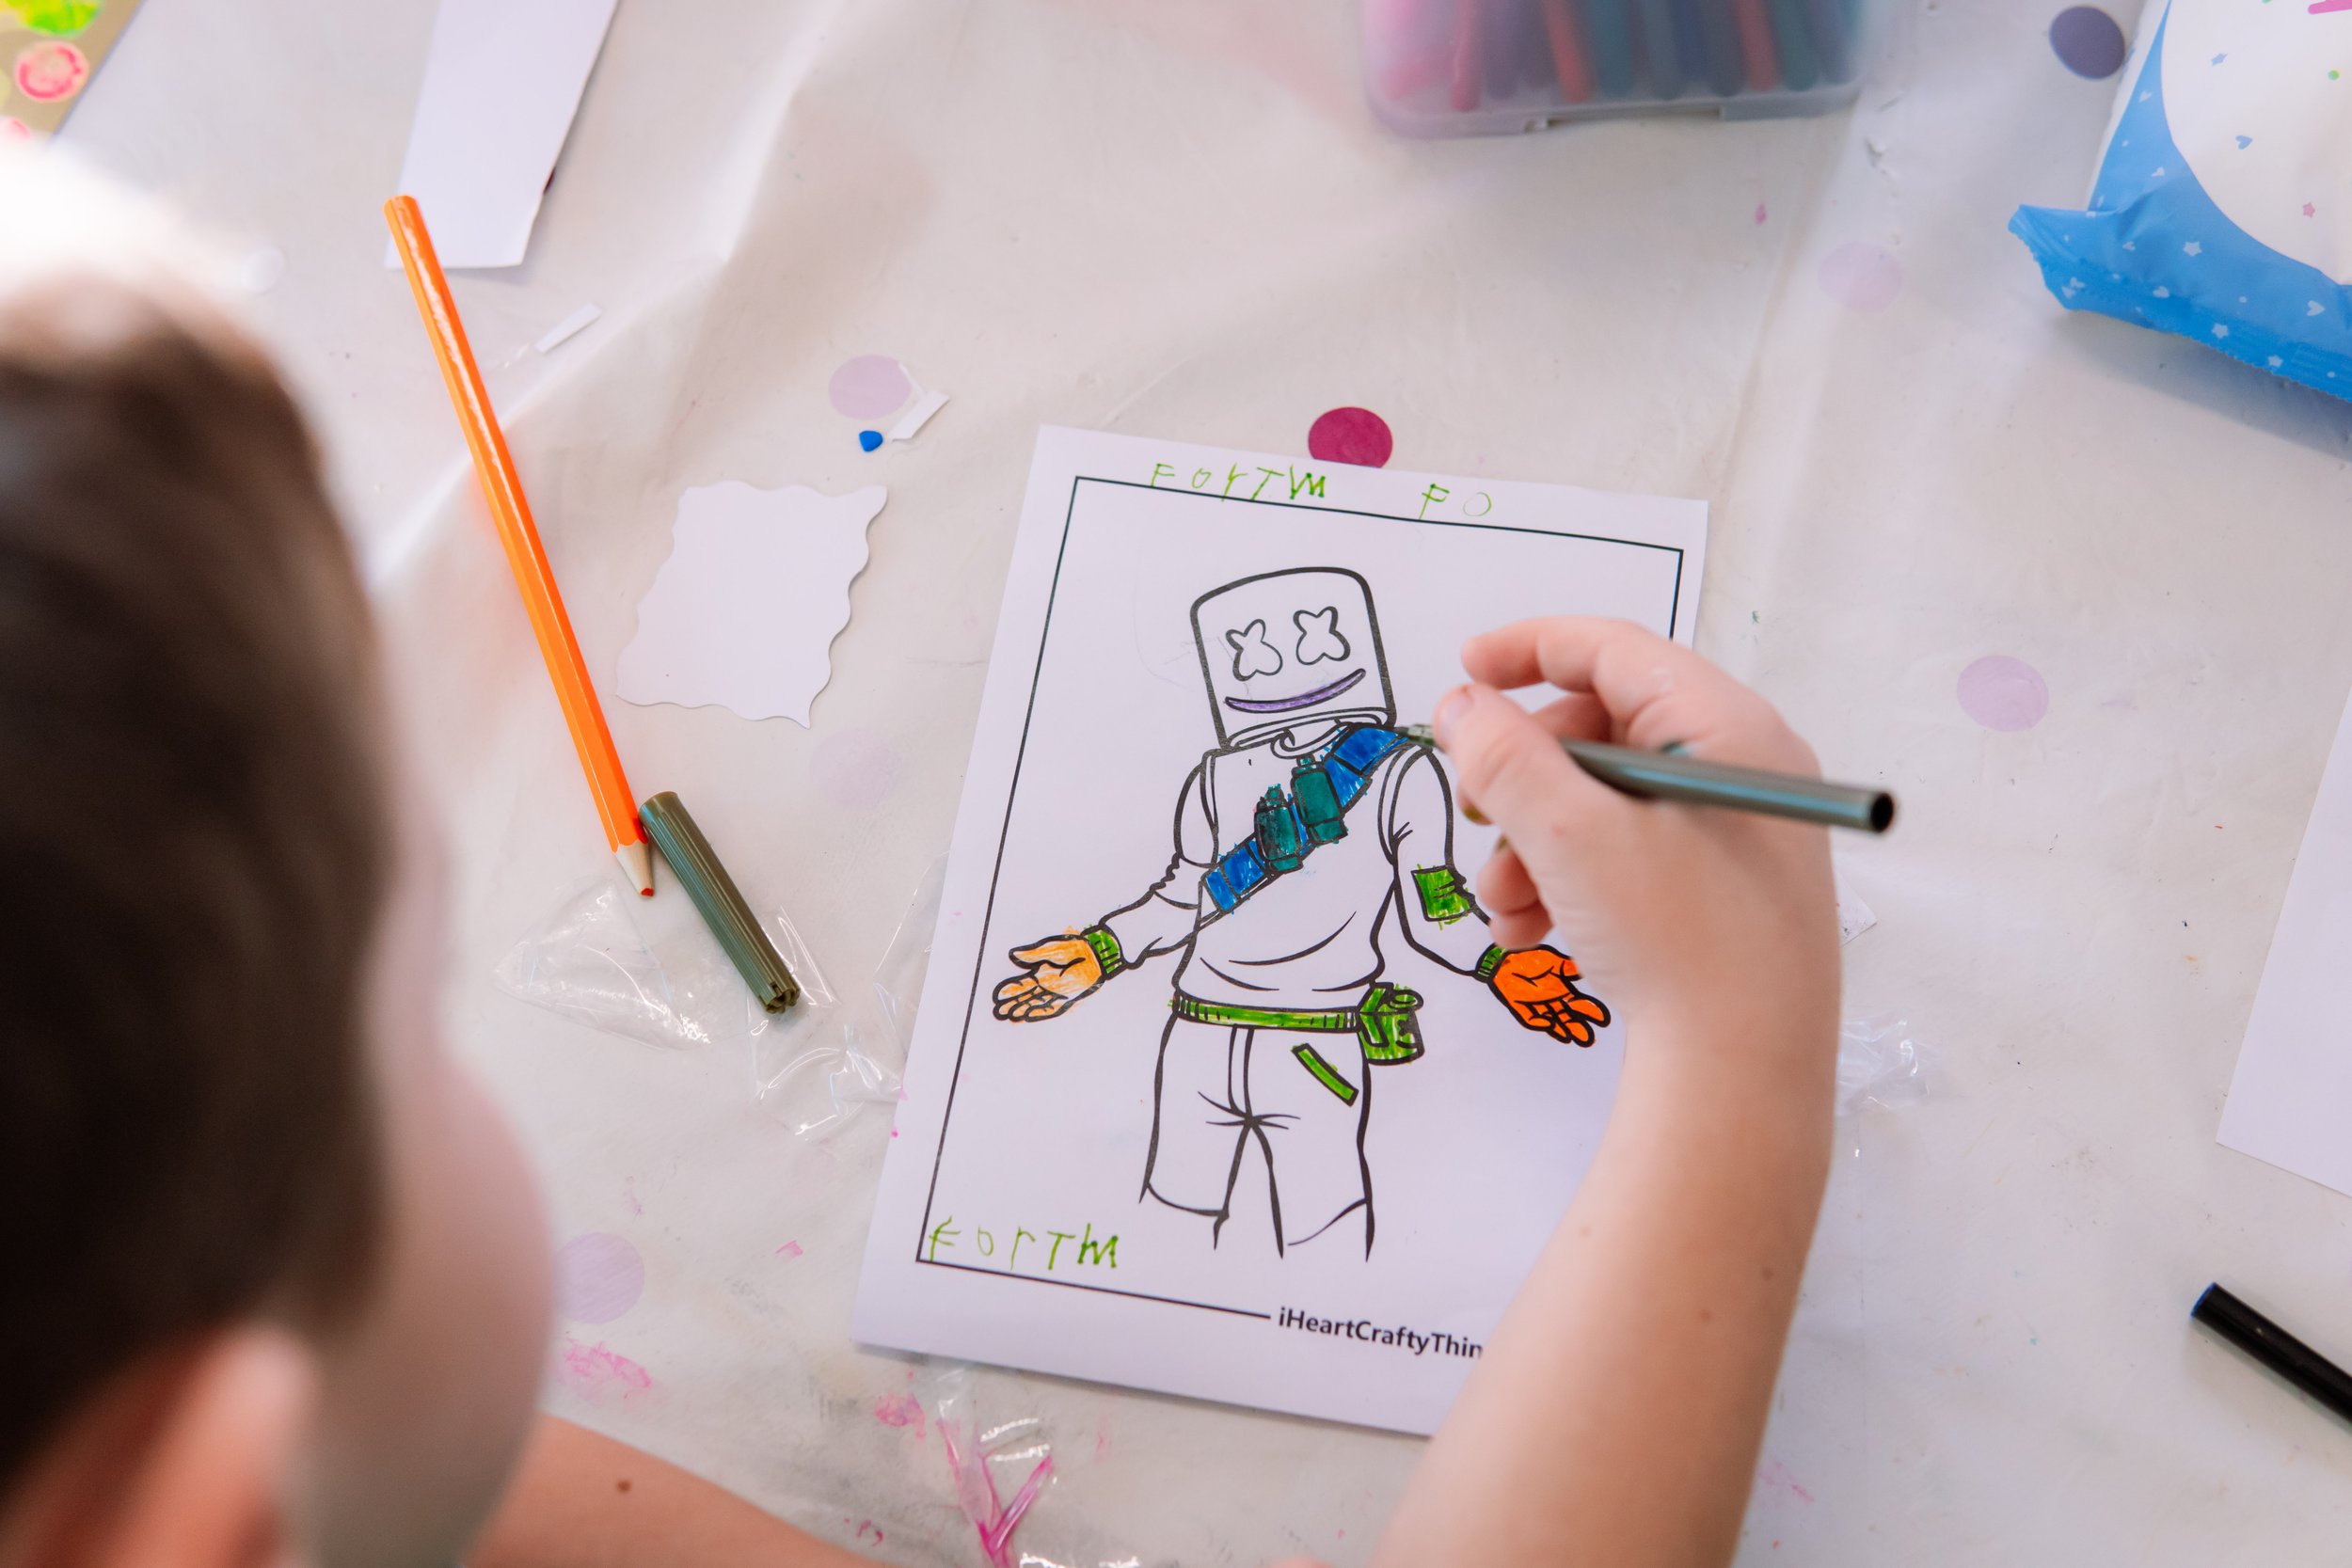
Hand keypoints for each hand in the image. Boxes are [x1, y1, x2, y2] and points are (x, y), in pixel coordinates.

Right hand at [991, 935, 1104, 1020]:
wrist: (1095, 955)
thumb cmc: (1075, 948)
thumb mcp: (1051, 949)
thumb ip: (1033, 954)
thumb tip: (1013, 954)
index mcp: (1042, 972)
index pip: (1023, 984)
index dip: (1011, 990)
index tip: (998, 995)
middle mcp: (1047, 984)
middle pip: (1026, 996)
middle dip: (1013, 1003)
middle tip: (998, 1010)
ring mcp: (1056, 993)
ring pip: (1035, 1004)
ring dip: (1022, 1010)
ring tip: (1009, 1016)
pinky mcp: (1067, 999)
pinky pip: (1051, 1009)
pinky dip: (1039, 1013)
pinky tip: (1028, 1017)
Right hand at [1433, 619, 1837, 1082]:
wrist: (1743, 1080)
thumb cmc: (1675, 939)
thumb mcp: (1571, 836)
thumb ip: (1506, 758)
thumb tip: (1463, 706)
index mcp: (1727, 729)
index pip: (1616, 650)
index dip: (1531, 648)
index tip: (1465, 670)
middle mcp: (1743, 768)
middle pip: (1605, 729)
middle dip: (1526, 776)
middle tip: (1477, 810)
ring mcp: (1739, 834)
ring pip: (1607, 802)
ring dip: (1535, 842)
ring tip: (1503, 902)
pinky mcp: (1726, 893)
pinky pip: (1632, 855)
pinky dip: (1571, 881)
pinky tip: (1533, 932)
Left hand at [1487, 947, 1610, 1045]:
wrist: (1504, 955)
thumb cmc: (1531, 956)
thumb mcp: (1553, 960)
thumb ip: (1569, 968)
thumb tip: (1585, 973)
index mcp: (1562, 987)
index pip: (1579, 1004)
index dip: (1590, 1012)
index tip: (1603, 1021)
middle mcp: (1551, 998)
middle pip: (1568, 1016)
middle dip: (1578, 1026)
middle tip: (1589, 1038)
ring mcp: (1536, 1004)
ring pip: (1552, 1020)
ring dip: (1562, 1029)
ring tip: (1572, 1038)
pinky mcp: (1519, 1007)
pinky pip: (1530, 1018)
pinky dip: (1539, 1022)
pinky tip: (1549, 1024)